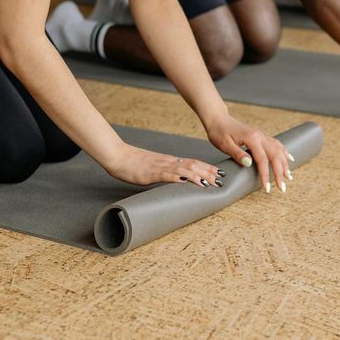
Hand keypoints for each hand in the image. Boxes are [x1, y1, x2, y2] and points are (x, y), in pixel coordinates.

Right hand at [102, 144, 224, 188]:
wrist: (118, 157)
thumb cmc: (133, 163)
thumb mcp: (153, 168)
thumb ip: (165, 172)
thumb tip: (177, 179)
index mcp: (169, 161)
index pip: (192, 162)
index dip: (207, 168)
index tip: (219, 173)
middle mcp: (167, 162)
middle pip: (192, 165)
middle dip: (208, 172)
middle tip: (220, 179)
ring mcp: (160, 167)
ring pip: (183, 169)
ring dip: (198, 176)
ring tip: (209, 182)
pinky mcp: (151, 173)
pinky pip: (167, 175)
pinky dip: (179, 178)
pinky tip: (186, 181)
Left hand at [204, 114, 291, 192]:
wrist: (219, 119)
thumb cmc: (219, 131)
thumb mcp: (224, 144)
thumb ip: (237, 154)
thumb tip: (249, 163)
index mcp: (252, 138)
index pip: (262, 159)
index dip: (266, 175)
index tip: (267, 188)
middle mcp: (260, 136)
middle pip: (275, 155)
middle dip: (280, 172)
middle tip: (282, 187)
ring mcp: (262, 135)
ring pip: (278, 150)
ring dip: (285, 163)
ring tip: (288, 176)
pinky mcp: (261, 136)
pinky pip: (276, 144)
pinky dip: (284, 152)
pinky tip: (289, 158)